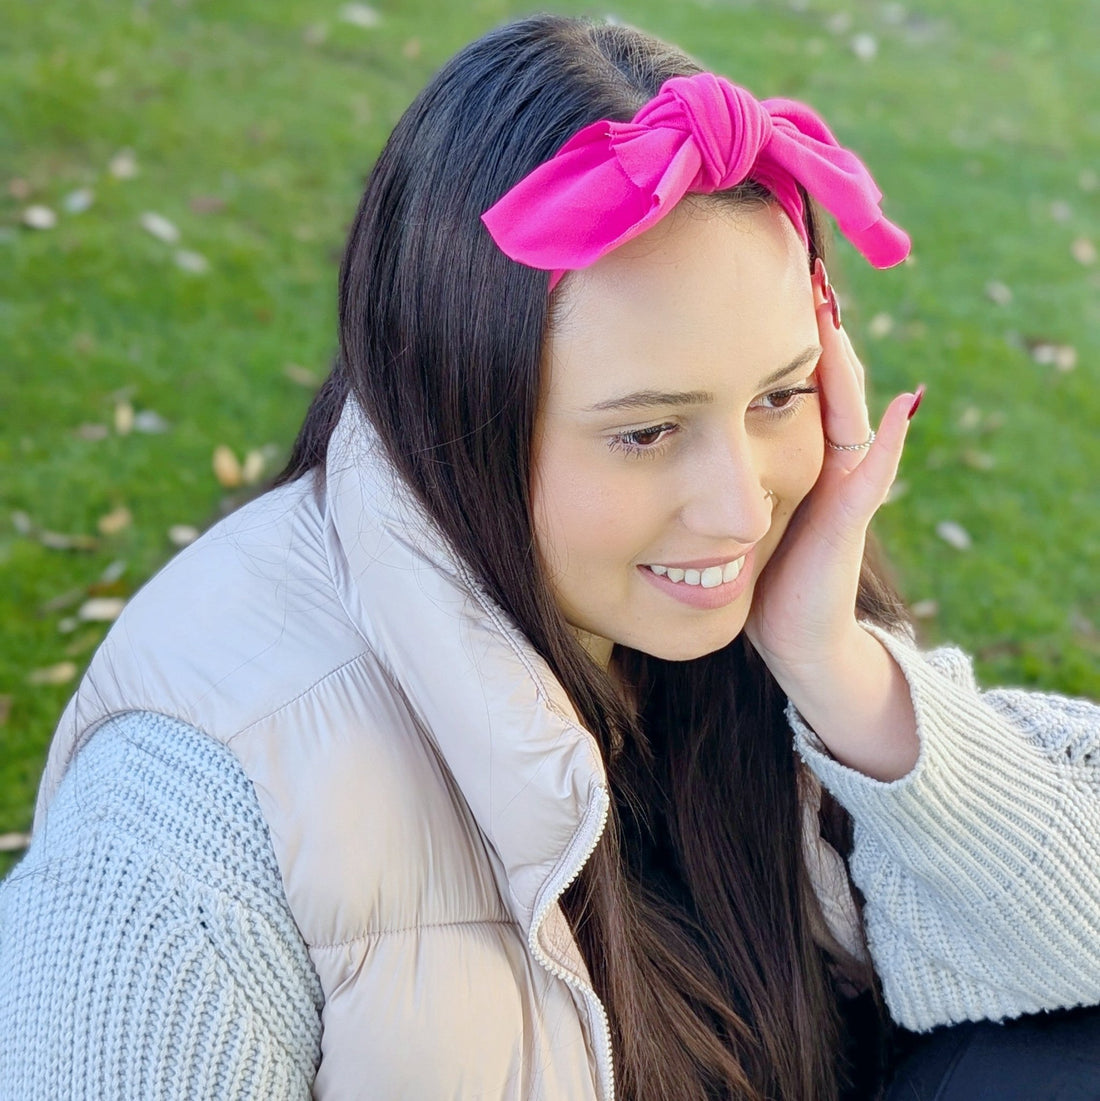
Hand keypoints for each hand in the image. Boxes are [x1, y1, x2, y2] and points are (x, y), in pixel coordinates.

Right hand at [746, 260, 921, 778]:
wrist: (799, 643)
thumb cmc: (818, 593)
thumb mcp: (843, 530)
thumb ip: (870, 473)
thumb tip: (911, 401)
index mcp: (841, 462)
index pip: (834, 384)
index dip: (822, 336)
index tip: (802, 285)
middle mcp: (820, 460)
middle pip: (807, 384)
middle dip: (789, 334)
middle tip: (766, 279)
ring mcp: (789, 475)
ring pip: (774, 407)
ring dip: (758, 362)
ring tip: (732, 316)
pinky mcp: (762, 493)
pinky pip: (749, 437)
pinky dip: (739, 404)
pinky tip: (712, 387)